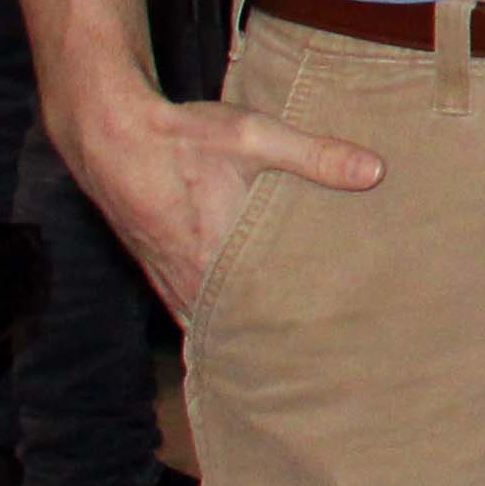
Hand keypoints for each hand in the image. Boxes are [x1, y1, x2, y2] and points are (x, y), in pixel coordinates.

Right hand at [51, 83, 385, 323]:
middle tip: (307, 350)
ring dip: (233, 326)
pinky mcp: (153, 262)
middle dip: (263, 336)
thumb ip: (315, 156)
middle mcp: (185, 277)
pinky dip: (207, 311)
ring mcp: (164, 274)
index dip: (281, 335)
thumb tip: (375, 172)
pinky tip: (231, 310)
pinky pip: (183, 302)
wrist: (109, 134)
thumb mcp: (255, 138)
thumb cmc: (181, 138)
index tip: (315, 348)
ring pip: (203, 317)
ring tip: (275, 340)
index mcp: (213, 258)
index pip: (252, 316)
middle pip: (229, 324)